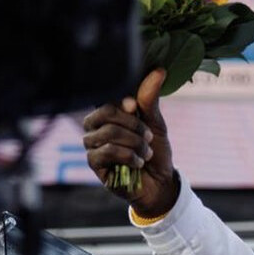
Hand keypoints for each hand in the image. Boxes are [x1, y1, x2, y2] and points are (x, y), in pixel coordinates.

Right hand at [82, 68, 176, 219]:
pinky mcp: (94, 164)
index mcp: (107, 113)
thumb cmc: (155, 152)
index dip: (123, 102)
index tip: (137, 108)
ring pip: (109, 133)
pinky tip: (138, 162)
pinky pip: (107, 151)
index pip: (108, 98)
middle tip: (149, 138)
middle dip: (134, 126)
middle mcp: (95, 126)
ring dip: (135, 143)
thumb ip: (150, 100)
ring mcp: (92, 145)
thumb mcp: (156, 124)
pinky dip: (128, 156)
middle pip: (106, 113)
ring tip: (146, 152)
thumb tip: (158, 71)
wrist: (160, 184)